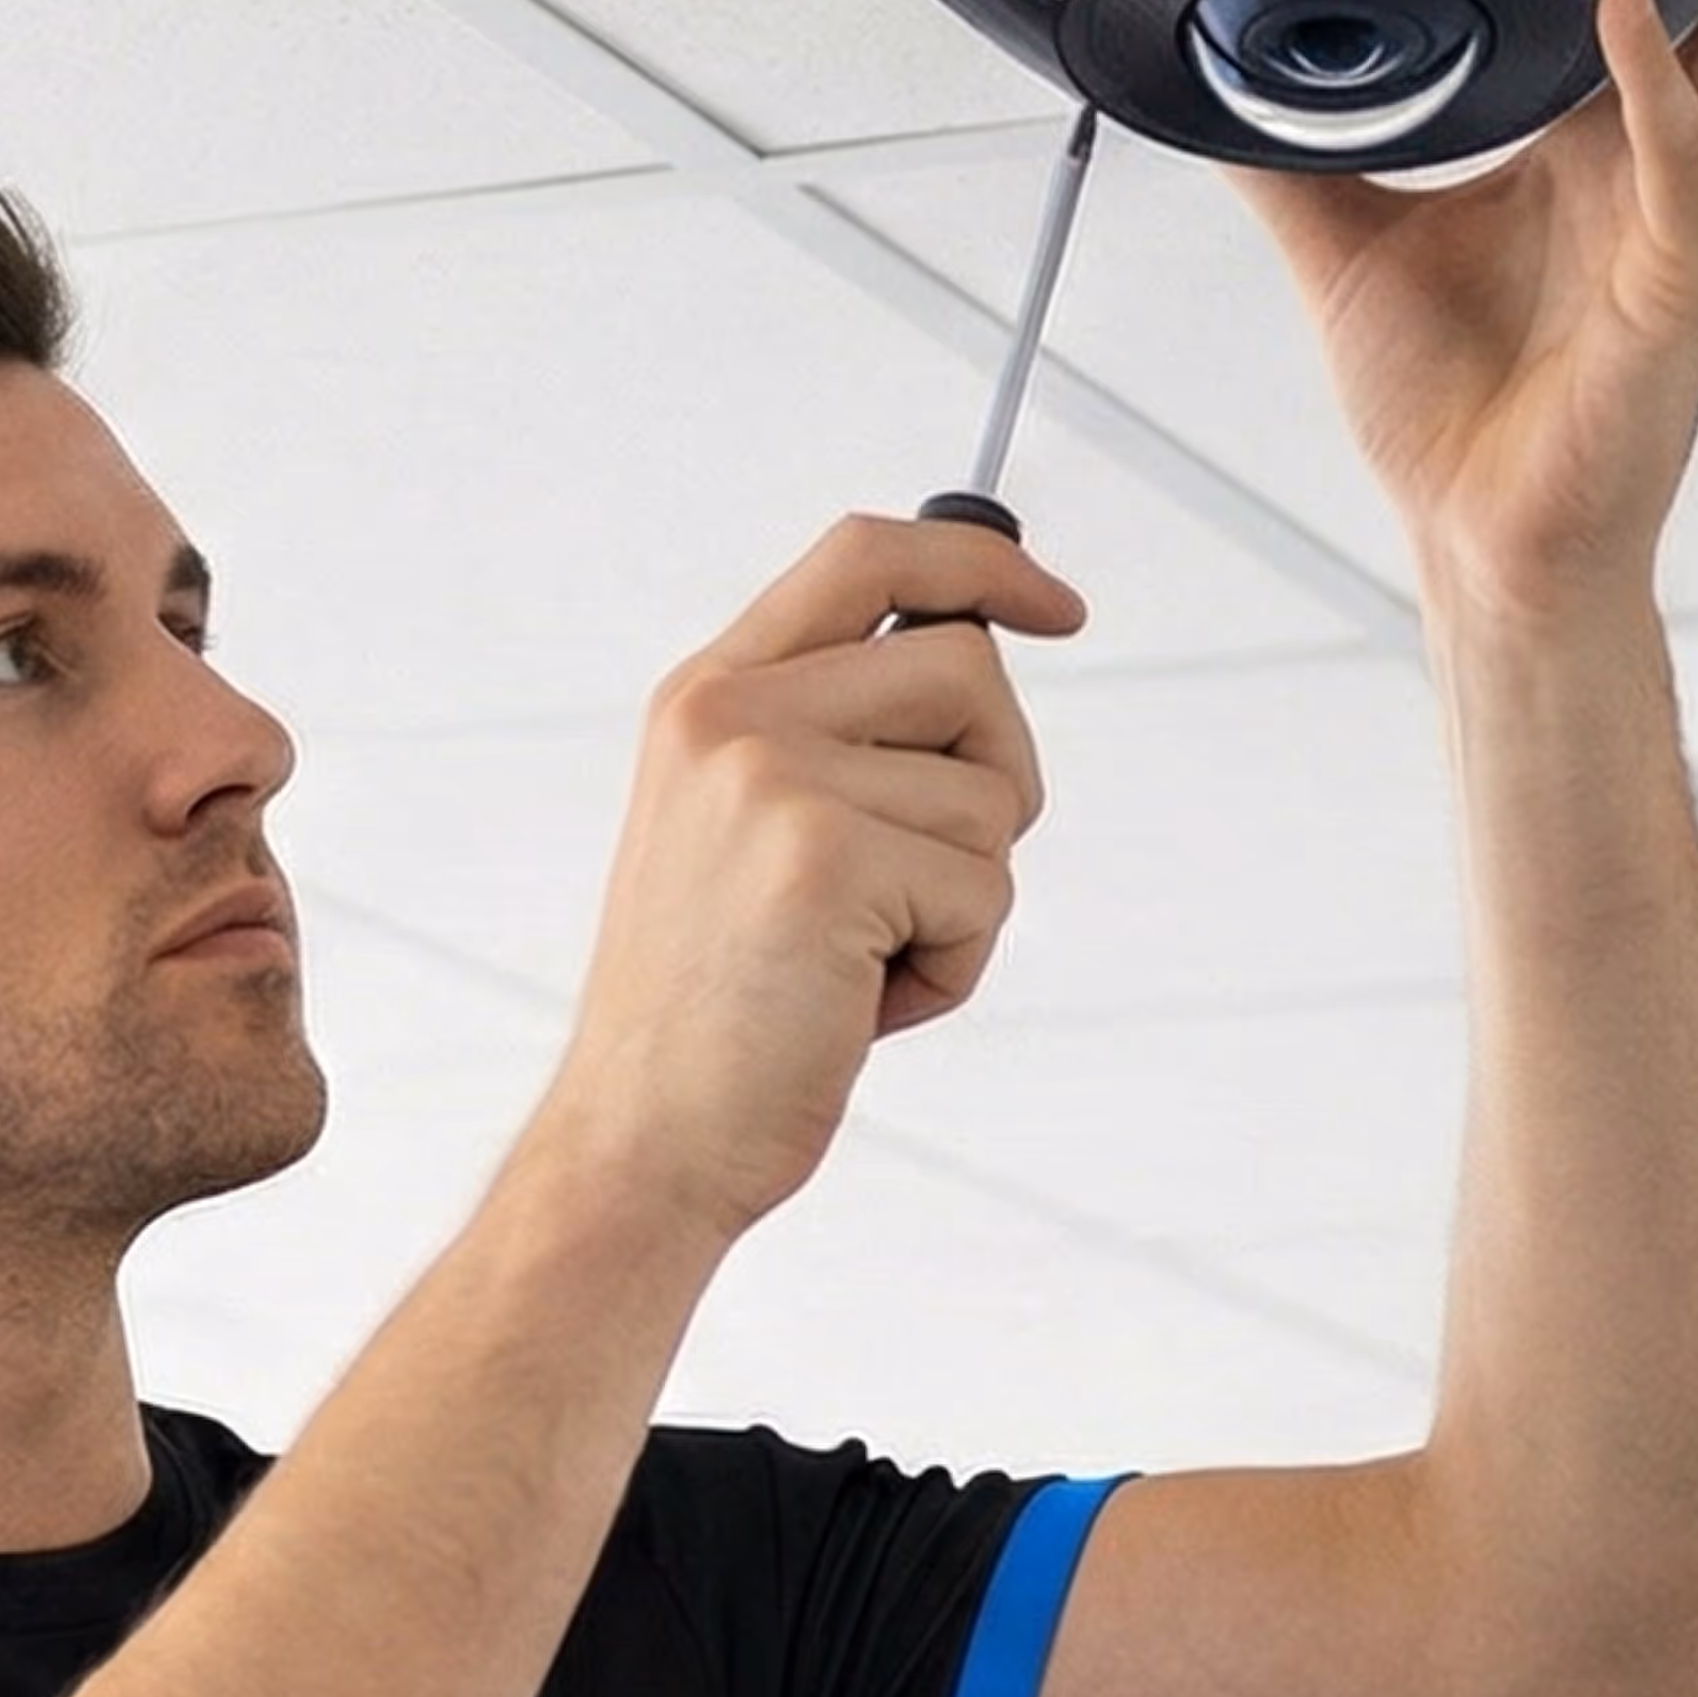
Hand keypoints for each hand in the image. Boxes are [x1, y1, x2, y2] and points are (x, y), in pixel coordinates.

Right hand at [530, 511, 1083, 1236]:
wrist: (640, 1142)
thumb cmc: (715, 1011)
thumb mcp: (748, 833)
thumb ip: (835, 736)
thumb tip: (981, 656)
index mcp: (708, 695)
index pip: (866, 554)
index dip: (982, 563)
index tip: (1057, 607)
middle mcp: (731, 715)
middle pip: (966, 667)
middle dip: (995, 779)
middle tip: (927, 883)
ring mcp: (771, 777)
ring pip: (989, 794)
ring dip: (964, 899)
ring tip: (862, 962)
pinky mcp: (824, 858)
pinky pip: (985, 889)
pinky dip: (954, 965)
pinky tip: (863, 1005)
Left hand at [1239, 0, 1697, 605]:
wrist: (1478, 549)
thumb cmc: (1453, 416)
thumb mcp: (1345, 245)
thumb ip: (1290, 151)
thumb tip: (1208, 72)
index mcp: (1624, 146)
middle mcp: (1684, 173)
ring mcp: (1695, 232)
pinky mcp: (1676, 299)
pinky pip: (1683, 173)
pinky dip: (1653, 84)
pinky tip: (1626, 5)